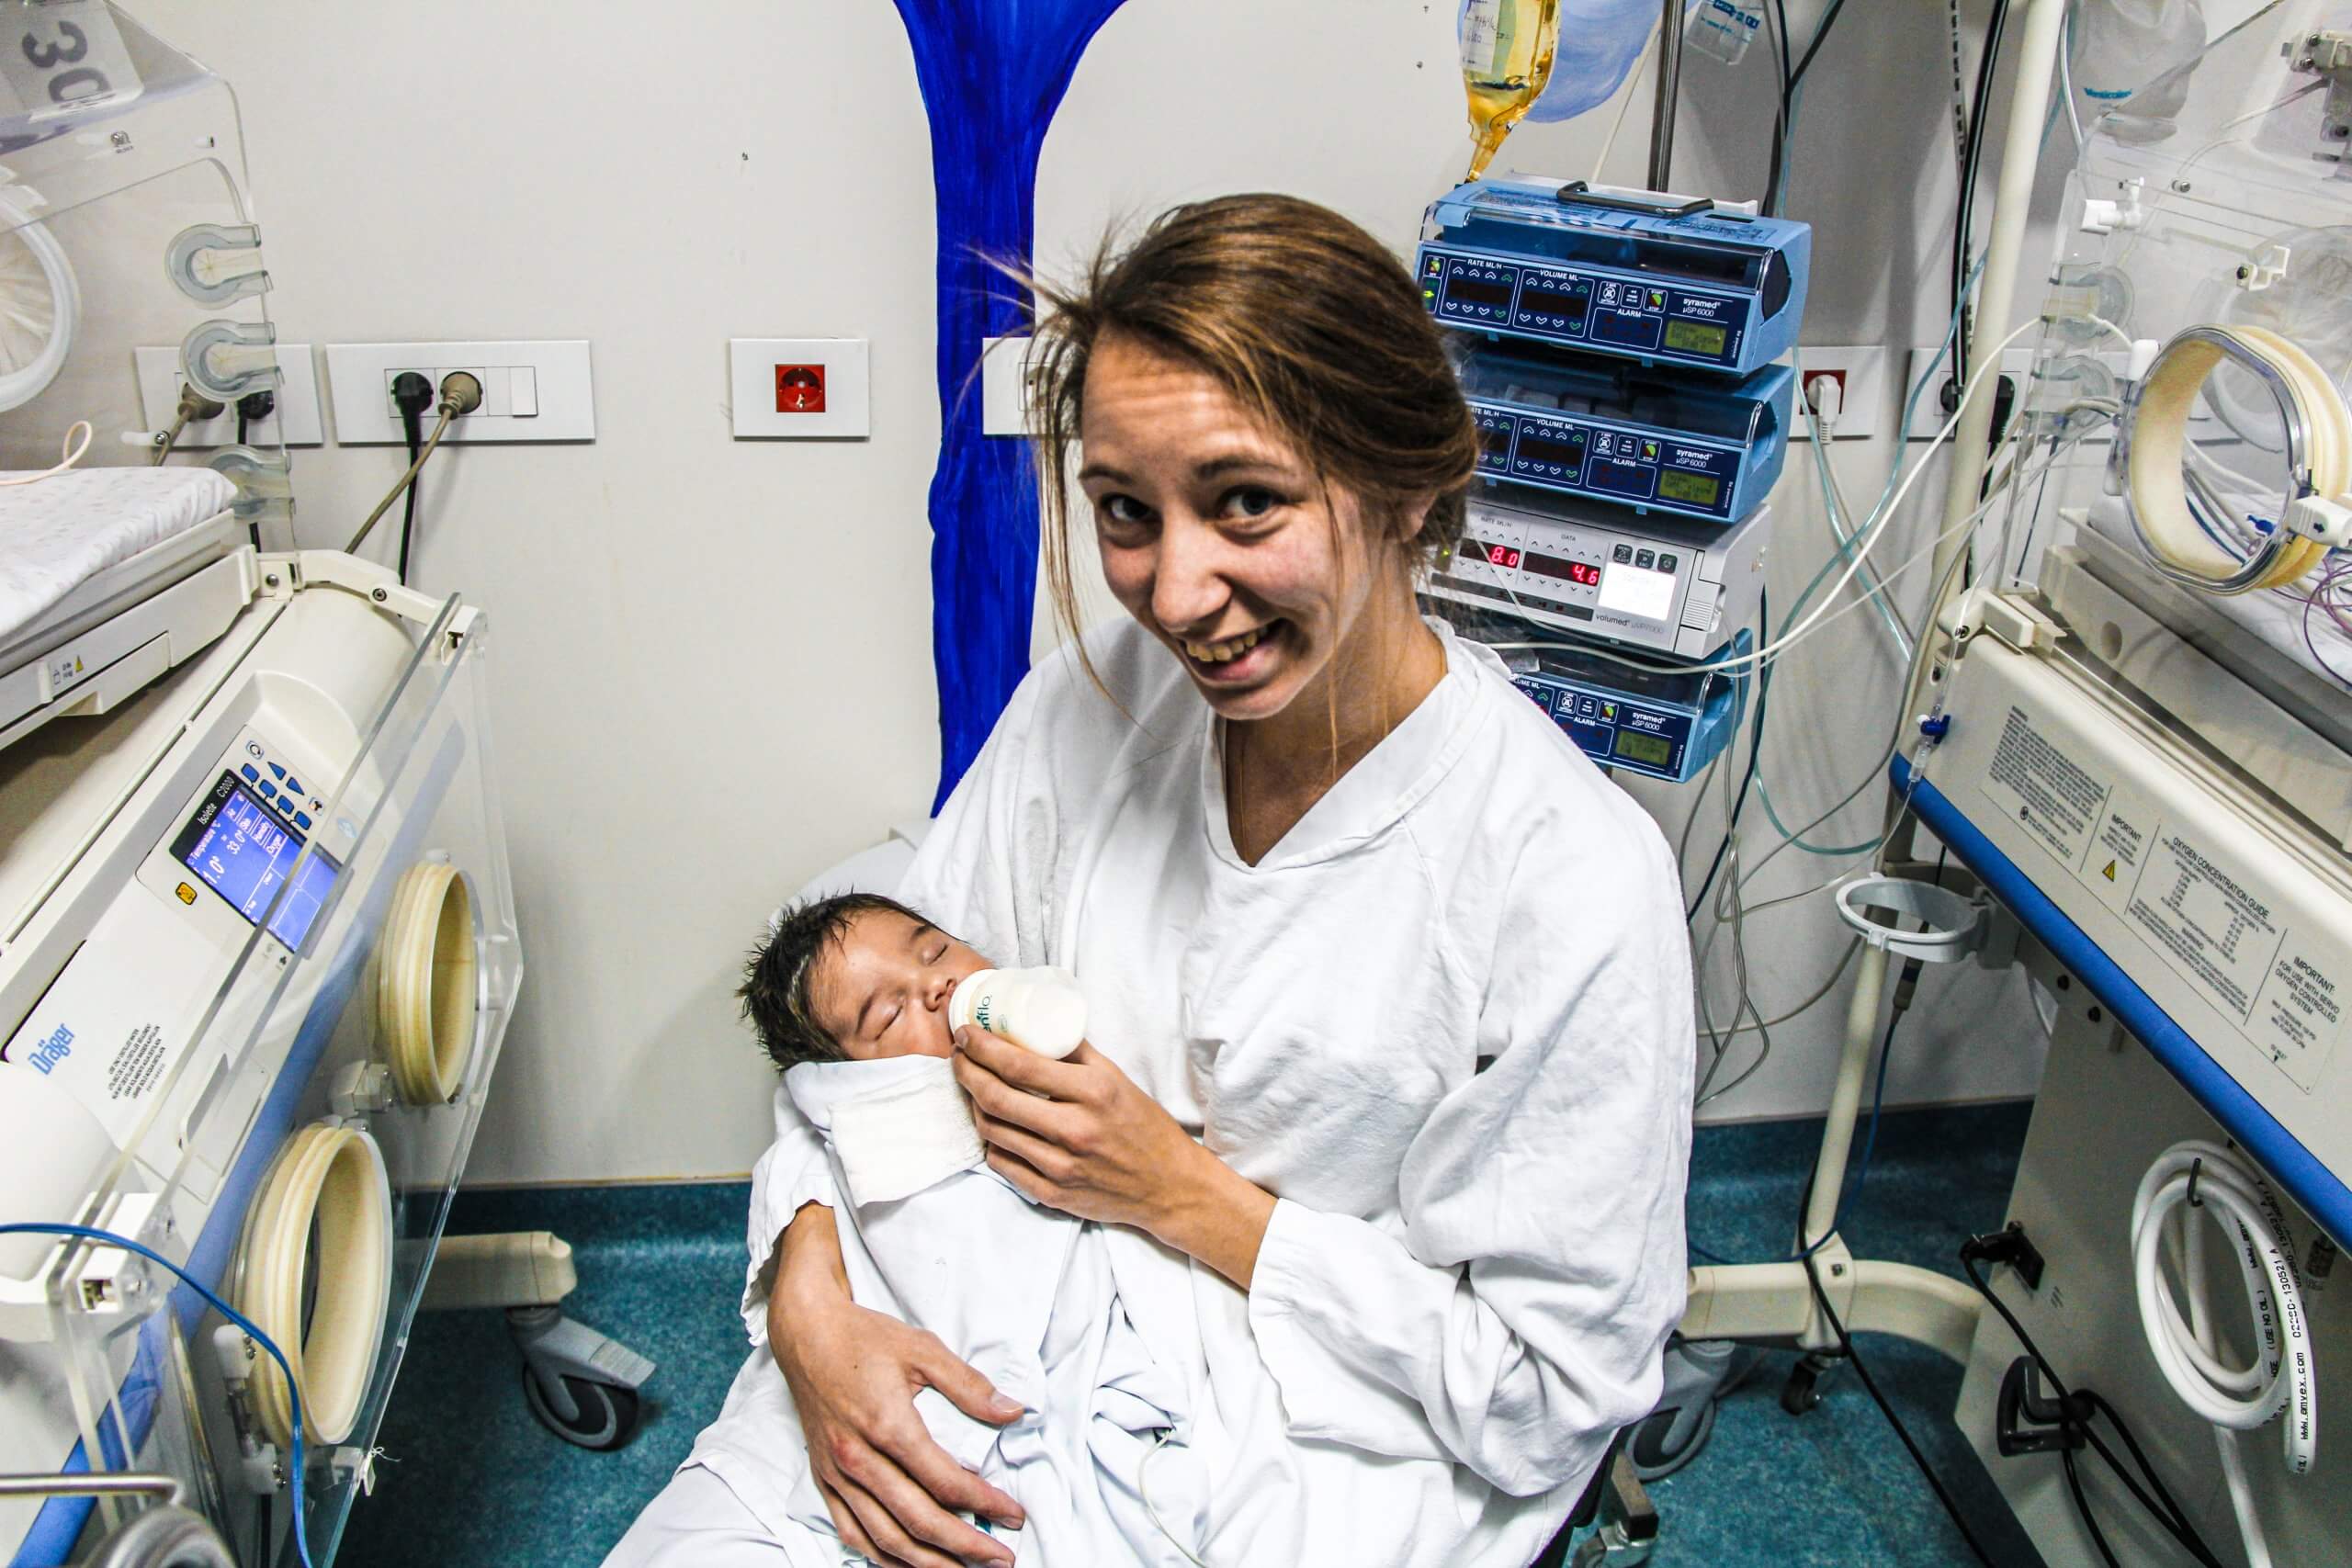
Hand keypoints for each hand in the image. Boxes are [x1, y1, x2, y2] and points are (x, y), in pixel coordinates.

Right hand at [769, 1203, 1025, 1566]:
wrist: (806, 1334)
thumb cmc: (865, 1339)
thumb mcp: (923, 1349)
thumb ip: (969, 1385)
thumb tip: (1013, 1410)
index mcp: (888, 1425)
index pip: (946, 1482)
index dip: (985, 1504)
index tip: (1014, 1515)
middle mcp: (859, 1458)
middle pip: (919, 1521)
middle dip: (965, 1547)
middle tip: (1001, 1558)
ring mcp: (838, 1474)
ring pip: (885, 1537)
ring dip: (927, 1562)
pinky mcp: (824, 1479)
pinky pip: (852, 1532)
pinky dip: (882, 1556)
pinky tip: (907, 1564)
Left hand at [952, 1029, 1275, 1286]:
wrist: (1169, 1185)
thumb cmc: (1143, 1125)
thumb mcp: (1117, 1078)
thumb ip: (1077, 1052)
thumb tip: (1036, 1023)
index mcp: (1093, 1093)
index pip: (1020, 1066)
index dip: (983, 1047)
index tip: (966, 1033)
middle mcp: (1075, 1130)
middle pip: (997, 1097)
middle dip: (966, 1071)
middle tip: (958, 1057)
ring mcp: (1061, 1166)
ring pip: (993, 1131)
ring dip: (973, 1104)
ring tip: (973, 1087)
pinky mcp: (1053, 1194)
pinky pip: (1002, 1164)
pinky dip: (991, 1141)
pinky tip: (993, 1125)